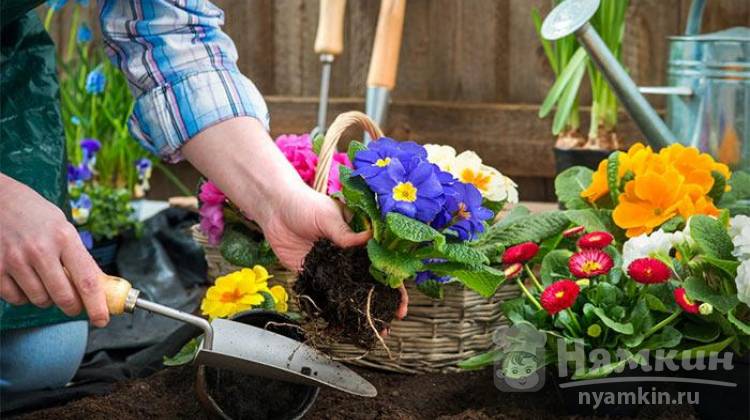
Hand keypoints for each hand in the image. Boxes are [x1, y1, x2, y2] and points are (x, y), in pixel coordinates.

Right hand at [0, 174, 109, 326]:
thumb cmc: (35, 214)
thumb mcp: (63, 228)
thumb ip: (79, 257)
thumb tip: (99, 287)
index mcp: (64, 237)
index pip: (87, 280)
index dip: (97, 305)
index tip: (102, 319)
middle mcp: (40, 249)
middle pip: (64, 297)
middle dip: (72, 307)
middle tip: (74, 306)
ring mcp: (15, 259)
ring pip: (39, 300)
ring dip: (46, 299)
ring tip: (44, 280)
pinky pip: (15, 298)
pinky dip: (22, 296)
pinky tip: (24, 279)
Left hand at [180, 117, 408, 318]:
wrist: (274, 210)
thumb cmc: (305, 204)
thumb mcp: (328, 216)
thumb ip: (345, 233)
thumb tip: (369, 238)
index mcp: (359, 239)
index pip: (382, 261)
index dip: (394, 280)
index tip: (402, 299)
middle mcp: (349, 256)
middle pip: (370, 281)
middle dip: (382, 301)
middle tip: (390, 320)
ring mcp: (332, 267)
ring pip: (350, 292)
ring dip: (360, 310)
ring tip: (371, 329)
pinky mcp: (313, 275)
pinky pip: (325, 295)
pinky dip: (334, 309)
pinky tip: (343, 324)